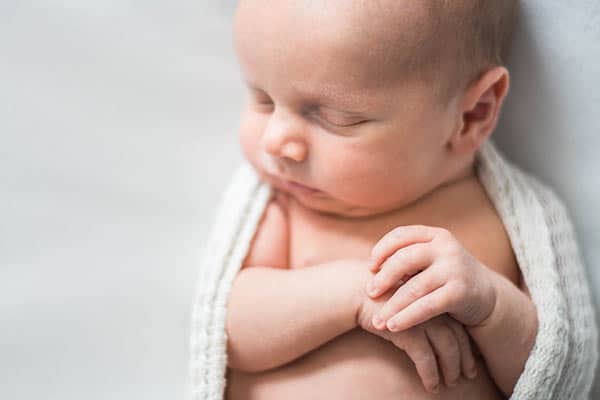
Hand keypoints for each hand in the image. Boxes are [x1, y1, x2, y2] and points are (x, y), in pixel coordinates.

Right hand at [357, 284, 478, 392]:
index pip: (459, 325)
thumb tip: (434, 326)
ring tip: (450, 384)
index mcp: (435, 297)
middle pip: (458, 338)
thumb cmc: (378, 294)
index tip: (471, 359)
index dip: (467, 345)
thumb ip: (420, 308)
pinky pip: (426, 359)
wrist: (356, 289)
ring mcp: (423, 319)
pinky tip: (431, 386)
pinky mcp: (409, 331)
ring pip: (447, 351)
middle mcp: (433, 308)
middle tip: (469, 375)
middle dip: (464, 359)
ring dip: (450, 370)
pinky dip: (431, 375)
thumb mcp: (404, 298)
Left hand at [366, 225, 497, 331]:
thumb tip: (370, 268)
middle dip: (383, 278)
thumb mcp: (431, 260)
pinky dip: (407, 317)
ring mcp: (454, 269)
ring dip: (392, 305)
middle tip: (369, 293)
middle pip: (404, 259)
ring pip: (413, 287)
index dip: (381, 250)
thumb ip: (408, 258)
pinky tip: (394, 326)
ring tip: (378, 319)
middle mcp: (446, 247)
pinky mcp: (460, 292)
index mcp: (436, 235)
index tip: (370, 267)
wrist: (487, 296)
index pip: (401, 235)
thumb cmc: (447, 277)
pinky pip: (426, 306)